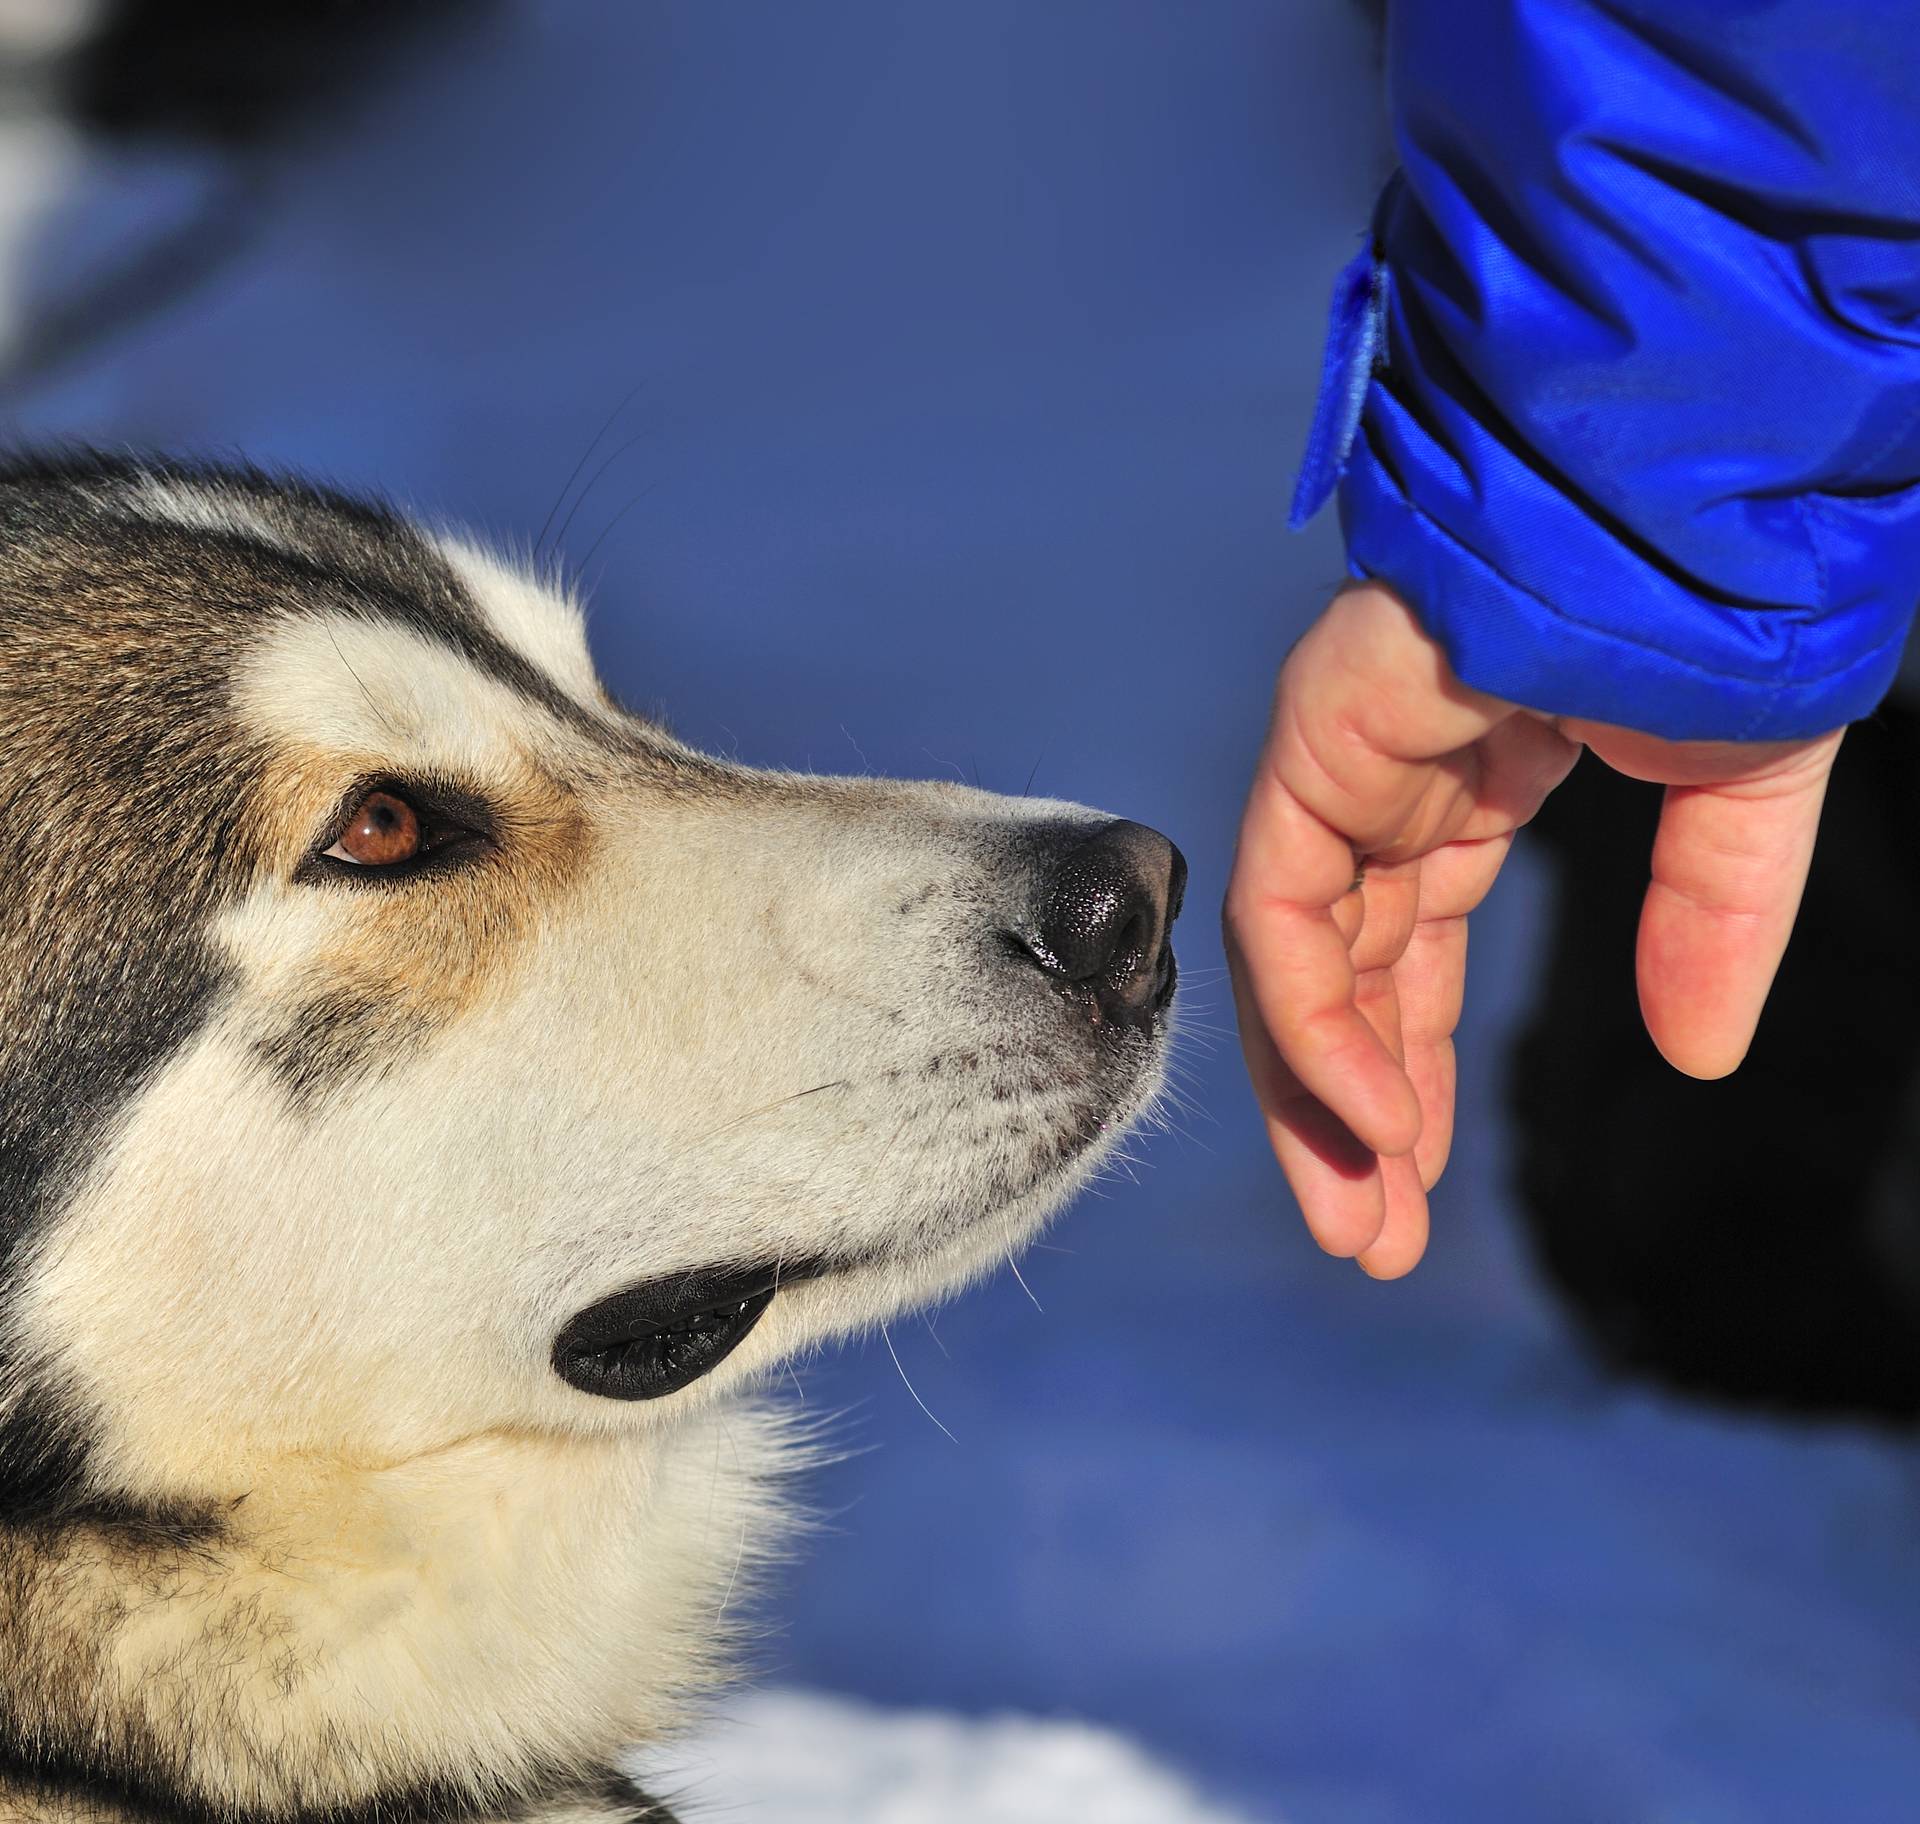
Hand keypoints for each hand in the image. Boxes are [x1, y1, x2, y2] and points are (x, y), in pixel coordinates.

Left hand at [1224, 584, 1843, 1277]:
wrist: (1696, 487)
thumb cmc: (1720, 604)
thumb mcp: (1742, 795)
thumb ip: (1715, 919)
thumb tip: (1700, 1056)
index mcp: (1469, 789)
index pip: (1410, 959)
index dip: (1414, 1075)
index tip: (1418, 1186)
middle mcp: (1389, 789)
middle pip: (1345, 980)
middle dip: (1357, 1116)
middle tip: (1371, 1241)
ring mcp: (1341, 763)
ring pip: (1299, 963)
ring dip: (1324, 1100)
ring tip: (1359, 1229)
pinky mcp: (1317, 741)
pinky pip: (1291, 909)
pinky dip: (1323, 1019)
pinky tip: (1376, 1121)